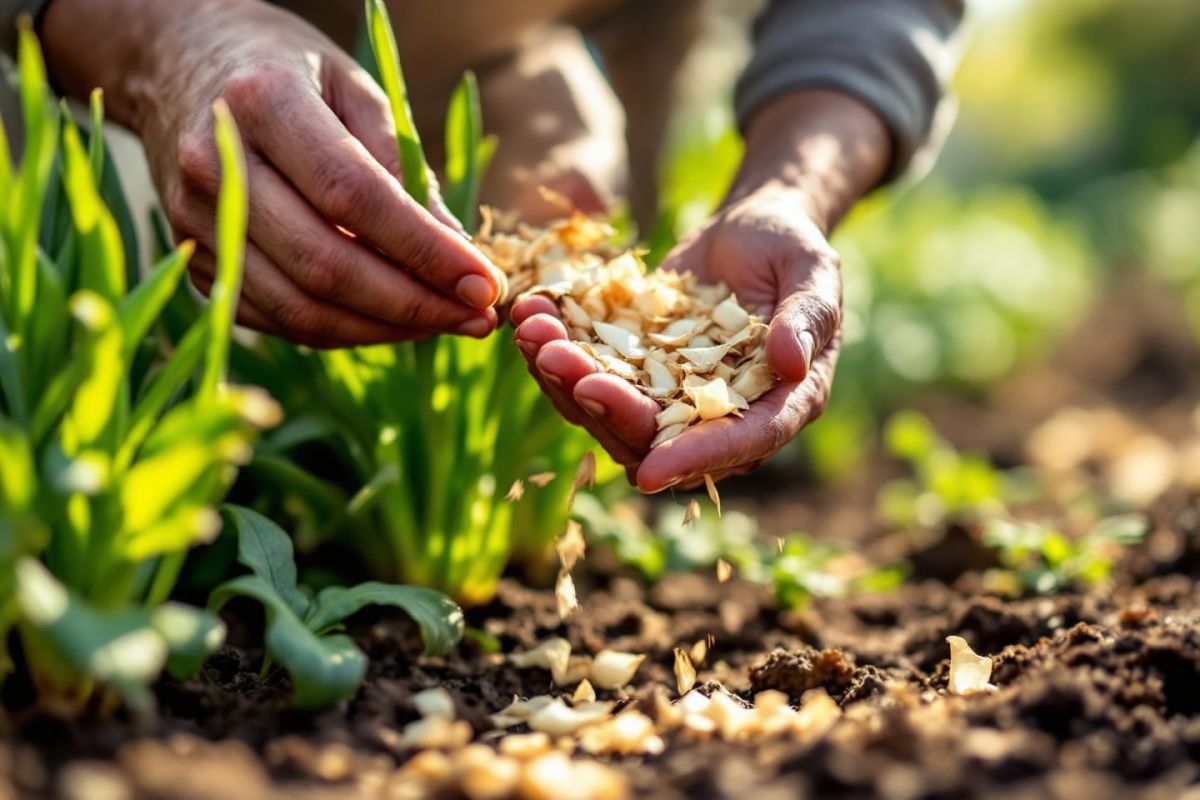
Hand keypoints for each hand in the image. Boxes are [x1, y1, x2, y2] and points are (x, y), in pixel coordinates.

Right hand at [44, 0, 504, 347]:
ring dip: (382, 331)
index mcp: (264, 101)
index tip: (483, 285)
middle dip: (413, 305)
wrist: (178, 62)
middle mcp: (216, 163)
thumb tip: (457, 252)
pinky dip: (342, 331)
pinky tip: (391, 322)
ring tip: (444, 326)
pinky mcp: (194, 257)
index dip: (425, 251)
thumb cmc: (287, 69)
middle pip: (324, 264)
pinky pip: (275, 318)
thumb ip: (404, 166)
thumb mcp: (356, 87)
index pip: (354, 197)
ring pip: (298, 308)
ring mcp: (194, 218)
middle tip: (477, 319)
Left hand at [513, 186, 839, 490]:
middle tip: (562, 361)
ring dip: (564, 378)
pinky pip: (587, 373)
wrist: (752, 231)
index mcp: (774, 407)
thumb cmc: (794, 253)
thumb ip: (806, 318)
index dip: (694, 460)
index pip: (737, 445)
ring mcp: (666, 395)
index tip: (650, 473)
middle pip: (654, 436)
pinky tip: (529, 311)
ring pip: (607, 412)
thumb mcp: (815, 276)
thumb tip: (791, 362)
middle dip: (605, 405)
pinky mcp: (632, 368)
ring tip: (532, 329)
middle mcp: (715, 416)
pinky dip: (554, 348)